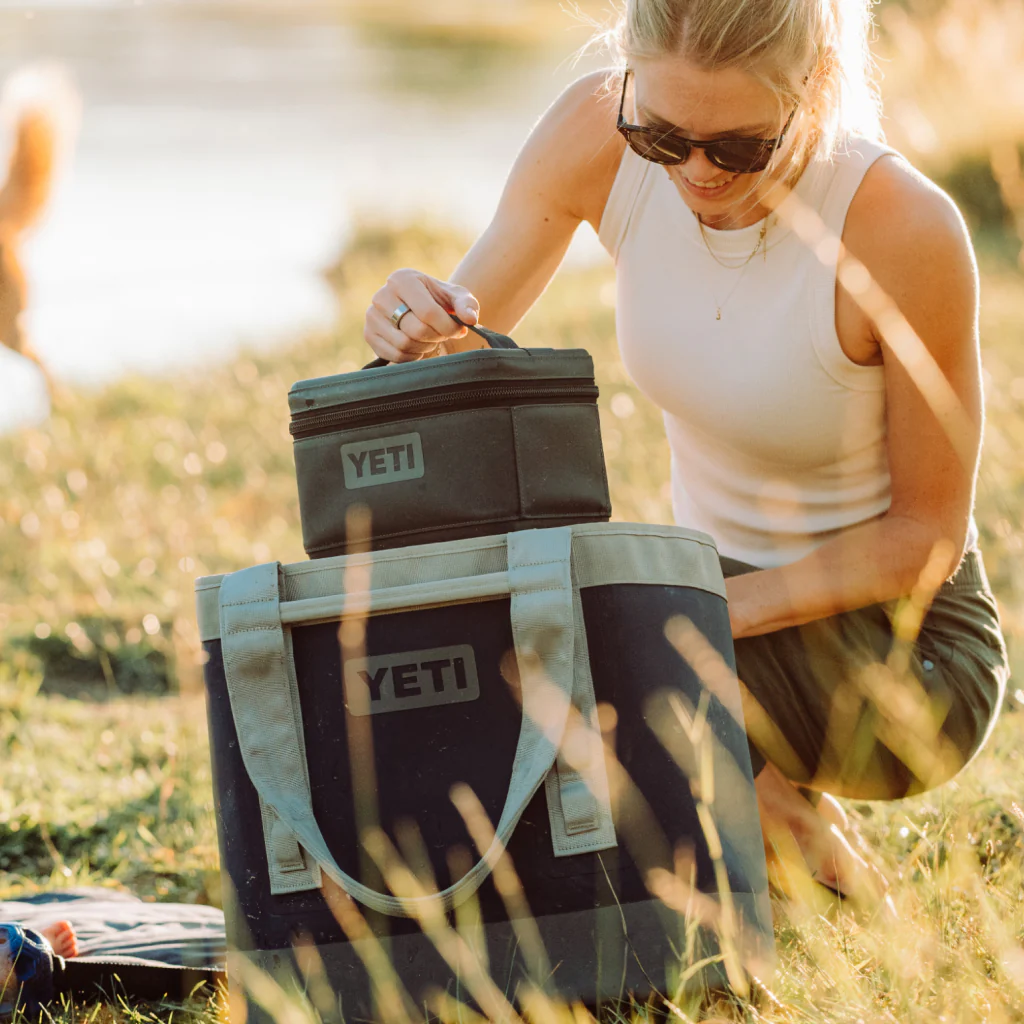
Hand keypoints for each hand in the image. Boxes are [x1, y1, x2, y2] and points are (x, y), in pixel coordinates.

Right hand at [364, 268, 480, 362]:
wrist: (419, 308)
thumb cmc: (440, 301)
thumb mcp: (457, 297)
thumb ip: (467, 305)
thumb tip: (470, 319)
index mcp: (403, 279)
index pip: (427, 312)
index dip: (447, 327)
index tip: (458, 330)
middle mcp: (382, 295)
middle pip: (416, 330)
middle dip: (436, 337)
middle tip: (443, 335)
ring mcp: (372, 316)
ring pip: (404, 344)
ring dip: (424, 347)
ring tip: (430, 339)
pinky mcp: (369, 335)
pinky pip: (394, 356)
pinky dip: (411, 357)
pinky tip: (418, 346)